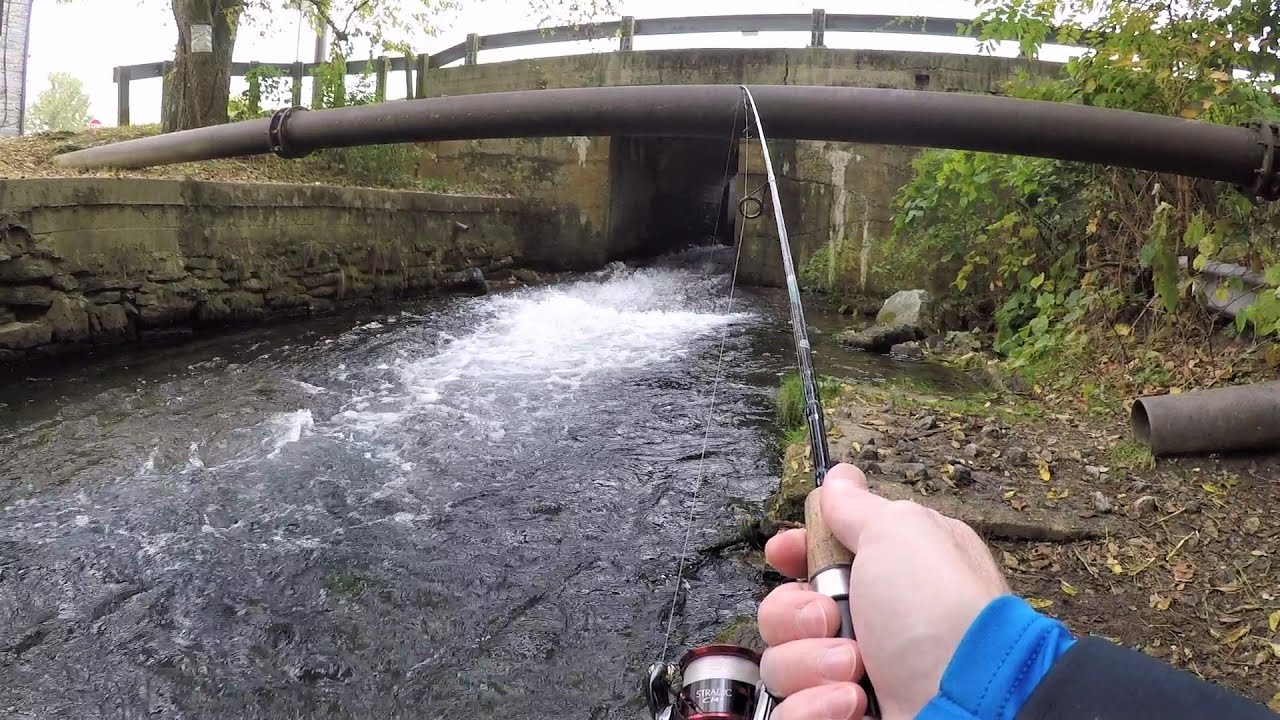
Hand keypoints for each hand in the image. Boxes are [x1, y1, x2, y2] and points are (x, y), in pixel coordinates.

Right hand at [756, 463, 1009, 719]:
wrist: (969, 700)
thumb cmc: (940, 611)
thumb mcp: (899, 532)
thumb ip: (857, 506)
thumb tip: (840, 477)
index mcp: (882, 572)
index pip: (812, 557)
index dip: (792, 552)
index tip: (785, 553)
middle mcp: (865, 623)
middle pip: (784, 610)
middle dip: (797, 614)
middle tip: (832, 619)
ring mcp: (851, 674)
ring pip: (782, 661)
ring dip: (811, 662)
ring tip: (856, 670)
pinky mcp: (840, 714)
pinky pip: (791, 710)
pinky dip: (816, 706)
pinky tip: (852, 703)